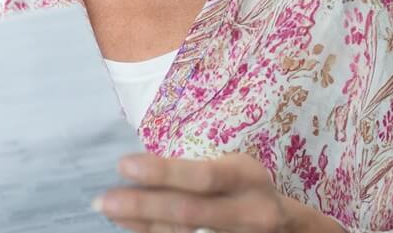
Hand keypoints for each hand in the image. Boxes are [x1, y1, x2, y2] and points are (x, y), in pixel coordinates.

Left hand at [93, 153, 341, 232]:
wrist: (289, 229)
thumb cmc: (247, 188)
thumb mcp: (233, 169)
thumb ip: (196, 171)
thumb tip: (135, 169)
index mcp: (247, 178)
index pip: (202, 177)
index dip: (163, 173)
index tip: (123, 165)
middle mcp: (248, 213)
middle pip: (188, 213)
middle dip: (141, 206)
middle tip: (103, 200)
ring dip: (142, 226)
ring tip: (110, 211)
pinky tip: (132, 229)